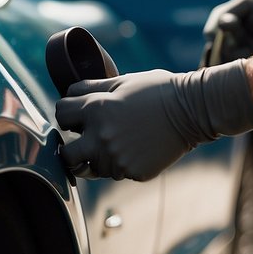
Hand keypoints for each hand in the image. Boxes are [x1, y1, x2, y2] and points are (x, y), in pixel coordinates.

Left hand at [54, 62, 252, 181]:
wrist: (191, 111)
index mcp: (95, 109)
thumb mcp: (120, 81)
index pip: (60, 115)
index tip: (78, 115)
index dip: (68, 114)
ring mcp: (116, 158)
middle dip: (71, 148)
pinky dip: (122, 164)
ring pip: (92, 167)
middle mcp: (101, 137)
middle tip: (85, 142)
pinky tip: (137, 149)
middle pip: (66, 154)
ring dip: (98, 158)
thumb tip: (68, 94)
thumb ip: (90, 89)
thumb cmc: (156, 91)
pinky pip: (116, 172)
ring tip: (119, 142)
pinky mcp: (132, 172)